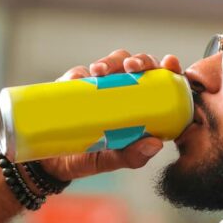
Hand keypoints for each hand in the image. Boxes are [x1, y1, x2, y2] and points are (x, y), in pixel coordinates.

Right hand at [39, 50, 182, 181]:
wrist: (53, 163)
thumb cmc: (90, 157)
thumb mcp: (112, 160)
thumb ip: (132, 155)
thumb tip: (155, 144)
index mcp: (139, 104)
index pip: (159, 80)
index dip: (168, 67)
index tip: (170, 63)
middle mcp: (122, 89)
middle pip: (136, 64)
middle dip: (139, 60)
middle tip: (132, 67)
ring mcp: (98, 85)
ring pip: (111, 62)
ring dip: (109, 62)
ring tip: (101, 71)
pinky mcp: (74, 86)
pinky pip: (78, 73)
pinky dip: (79, 73)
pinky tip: (78, 79)